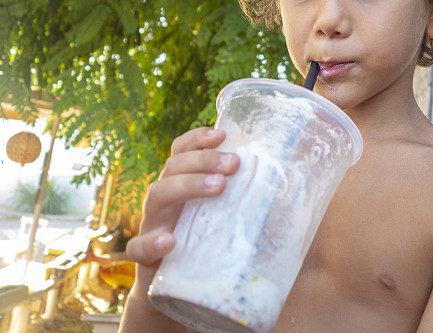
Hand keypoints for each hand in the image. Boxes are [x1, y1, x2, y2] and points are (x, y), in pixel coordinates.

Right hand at [125, 127, 239, 293]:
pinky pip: (139, 247)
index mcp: (182, 186)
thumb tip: (293, 194)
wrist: (176, 297)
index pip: (181, 152)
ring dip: (187, 186)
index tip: (223, 135)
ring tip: (218, 187)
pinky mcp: (145, 260)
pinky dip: (152, 242)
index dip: (197, 139)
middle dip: (204, 160)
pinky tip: (170, 241)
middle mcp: (165, 200)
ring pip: (157, 195)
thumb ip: (247, 206)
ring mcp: (152, 226)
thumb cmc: (207, 249)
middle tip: (234, 164)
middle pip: (173, 167)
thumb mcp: (225, 221)